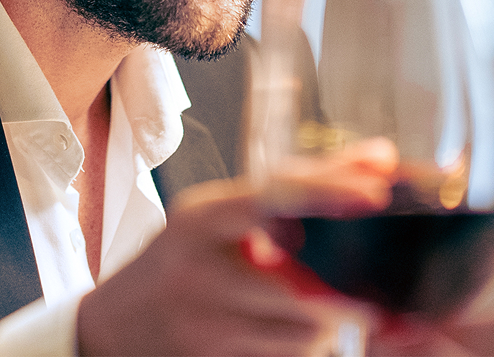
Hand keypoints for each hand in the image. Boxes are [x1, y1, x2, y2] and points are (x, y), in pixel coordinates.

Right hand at [77, 139, 397, 356]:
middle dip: (344, 286)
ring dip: (328, 318)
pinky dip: (306, 342)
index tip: (374, 190)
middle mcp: (201, 266)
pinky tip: (301, 327)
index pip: (272, 194)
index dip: (328, 191)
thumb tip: (378, 158)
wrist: (115, 327)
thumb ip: (293, 187)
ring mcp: (206, 321)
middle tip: (376, 281)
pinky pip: (285, 354)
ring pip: (300, 328)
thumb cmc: (181, 256)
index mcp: (202, 216)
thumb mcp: (219, 212)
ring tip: (330, 302)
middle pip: (295, 280)